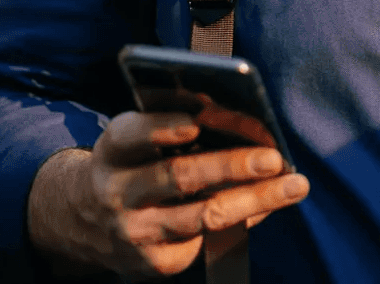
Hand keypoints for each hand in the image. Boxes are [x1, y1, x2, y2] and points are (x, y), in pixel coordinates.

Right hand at [27, 111, 309, 278]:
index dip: (161, 129)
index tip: (195, 124)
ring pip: (203, 215)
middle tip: (273, 157)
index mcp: (113, 151)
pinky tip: (269, 206)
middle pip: (179, 176)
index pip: (131, 136)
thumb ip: (173, 125)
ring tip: (294, 185)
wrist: (85, 221)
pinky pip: (206, 242)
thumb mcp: (136, 139)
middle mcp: (118, 191)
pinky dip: (244, 221)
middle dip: (231, 165)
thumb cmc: (133, 164)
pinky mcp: (153, 262)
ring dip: (255, 199)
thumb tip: (242, 117)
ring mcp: (135, 231)